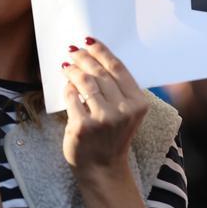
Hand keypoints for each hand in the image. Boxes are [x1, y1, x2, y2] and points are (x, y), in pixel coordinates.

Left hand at [61, 39, 148, 183]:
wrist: (103, 166)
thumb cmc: (113, 136)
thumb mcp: (126, 113)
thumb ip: (118, 90)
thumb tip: (95, 59)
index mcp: (139, 104)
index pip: (118, 69)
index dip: (102, 52)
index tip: (90, 41)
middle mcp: (124, 110)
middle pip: (100, 73)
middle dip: (84, 58)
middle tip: (74, 51)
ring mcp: (104, 119)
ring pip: (85, 83)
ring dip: (73, 70)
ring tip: (67, 66)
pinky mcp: (84, 126)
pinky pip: (71, 98)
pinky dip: (67, 89)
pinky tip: (67, 86)